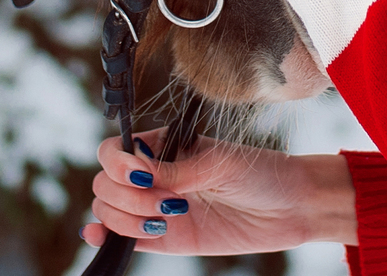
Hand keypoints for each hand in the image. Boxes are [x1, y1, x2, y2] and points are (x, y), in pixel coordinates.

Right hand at [81, 132, 356, 253]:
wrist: (287, 208)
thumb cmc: (258, 173)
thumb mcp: (217, 163)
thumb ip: (176, 171)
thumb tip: (139, 178)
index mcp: (161, 147)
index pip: (114, 151)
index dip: (118, 164)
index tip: (143, 176)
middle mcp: (152, 176)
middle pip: (105, 184)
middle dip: (128, 196)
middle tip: (170, 204)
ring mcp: (153, 207)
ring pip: (109, 211)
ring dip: (125, 218)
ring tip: (164, 221)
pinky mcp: (162, 238)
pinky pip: (122, 238)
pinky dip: (105, 236)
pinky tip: (99, 237)